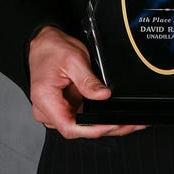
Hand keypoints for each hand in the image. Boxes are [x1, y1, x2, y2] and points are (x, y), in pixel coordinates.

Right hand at [28, 25, 146, 138]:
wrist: (43, 43)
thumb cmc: (52, 50)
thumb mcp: (73, 60)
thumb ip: (88, 81)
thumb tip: (103, 95)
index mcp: (45, 99)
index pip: (69, 126)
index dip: (93, 129)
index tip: (112, 124)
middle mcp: (46, 110)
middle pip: (78, 129)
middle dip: (106, 128)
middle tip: (131, 124)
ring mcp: (54, 111)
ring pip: (81, 127)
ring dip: (105, 125)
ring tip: (128, 122)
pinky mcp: (63, 108)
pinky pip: (81, 118)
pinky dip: (98, 119)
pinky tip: (114, 117)